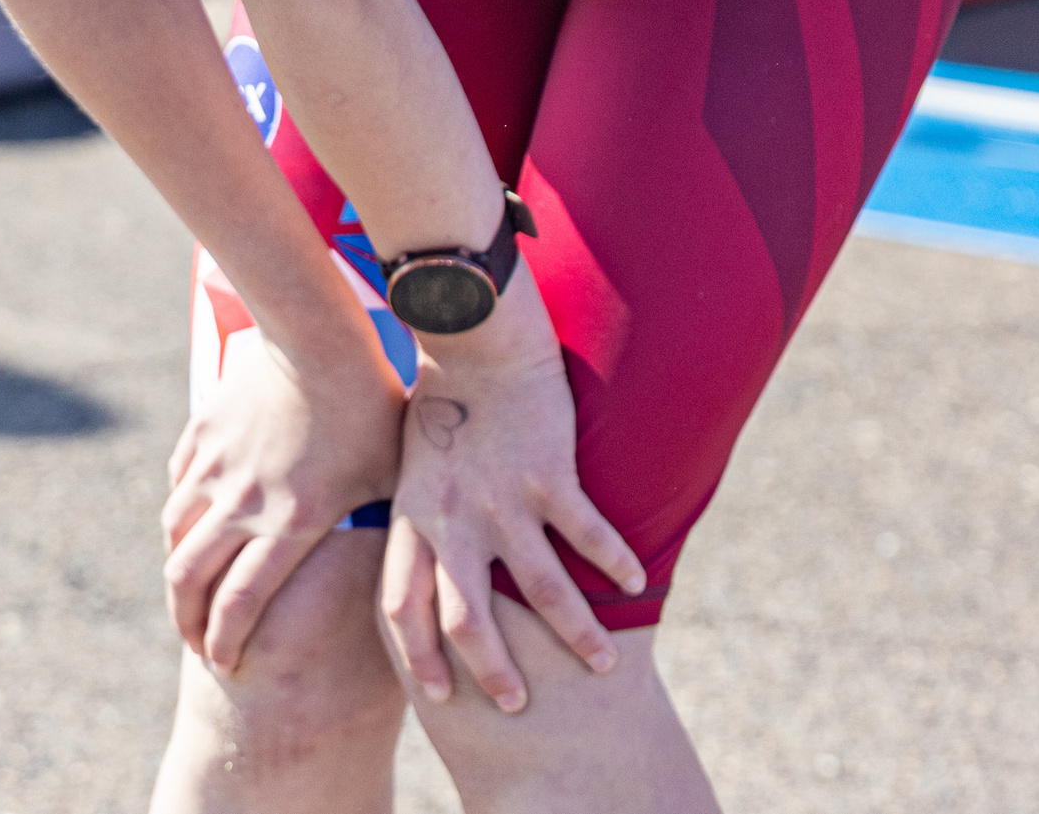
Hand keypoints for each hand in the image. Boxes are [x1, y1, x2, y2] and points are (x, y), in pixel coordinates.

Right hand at [162, 329, 405, 672]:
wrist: (320, 337)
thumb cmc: (370, 409)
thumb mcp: (386, 480)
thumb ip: (379, 530)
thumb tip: (403, 571)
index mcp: (288, 524)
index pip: (239, 604)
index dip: (224, 642)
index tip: (224, 663)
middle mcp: (241, 503)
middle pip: (189, 580)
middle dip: (187, 622)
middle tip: (197, 641)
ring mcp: (215, 466)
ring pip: (174, 533)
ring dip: (176, 571)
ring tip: (186, 590)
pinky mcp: (202, 433)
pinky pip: (177, 484)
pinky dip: (179, 513)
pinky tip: (189, 522)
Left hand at [378, 270, 644, 710]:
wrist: (471, 334)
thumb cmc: (439, 395)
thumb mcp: (409, 462)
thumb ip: (416, 512)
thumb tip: (420, 549)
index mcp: (412, 515)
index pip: (400, 606)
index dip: (415, 656)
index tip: (436, 696)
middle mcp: (452, 518)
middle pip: (464, 620)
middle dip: (492, 671)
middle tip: (517, 704)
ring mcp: (501, 500)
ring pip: (538, 590)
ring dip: (574, 635)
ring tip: (603, 665)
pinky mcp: (547, 475)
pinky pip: (587, 536)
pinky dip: (615, 565)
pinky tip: (638, 586)